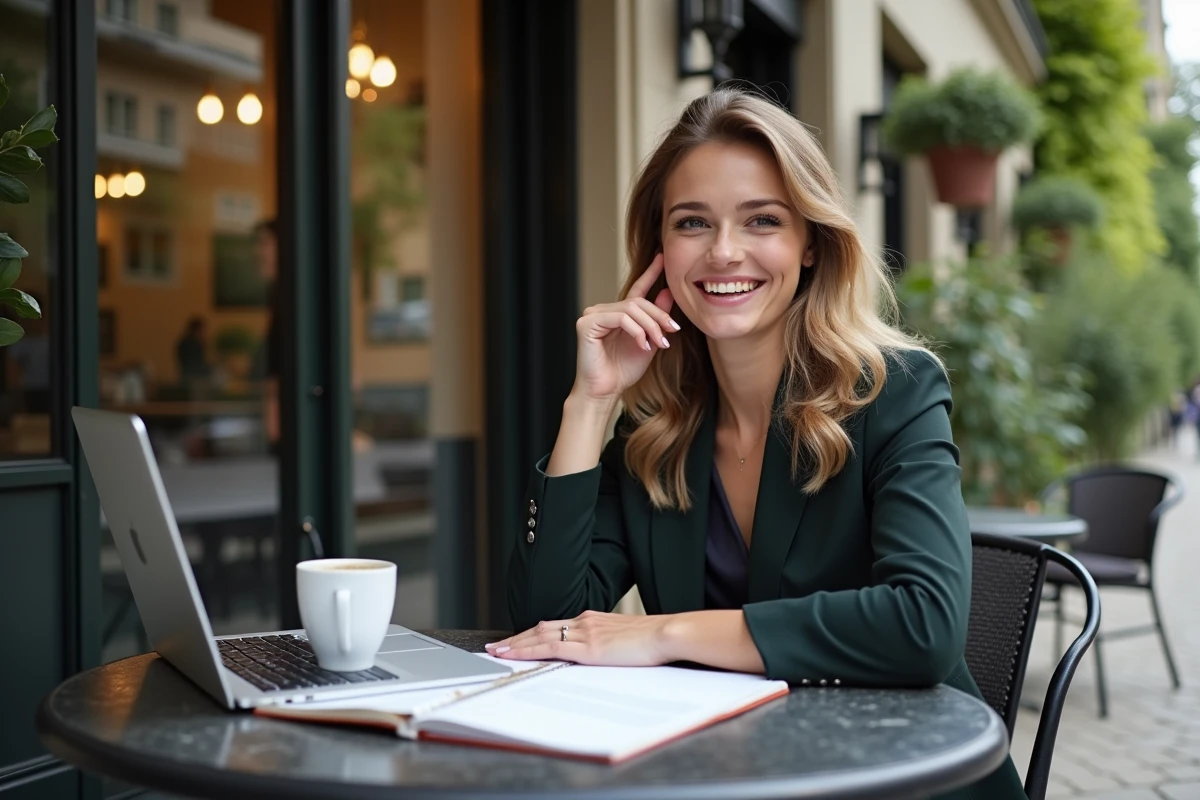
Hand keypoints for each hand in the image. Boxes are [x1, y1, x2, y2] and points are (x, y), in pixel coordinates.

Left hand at [484, 610, 673, 666]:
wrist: (667, 633)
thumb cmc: (653, 639)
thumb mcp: (624, 637)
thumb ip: (607, 642)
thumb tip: (600, 652)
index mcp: (593, 619)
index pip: (555, 625)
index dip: (532, 633)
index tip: (517, 638)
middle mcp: (585, 622)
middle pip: (542, 628)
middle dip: (517, 637)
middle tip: (497, 645)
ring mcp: (585, 633)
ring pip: (540, 637)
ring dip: (517, 644)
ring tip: (498, 651)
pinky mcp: (588, 647)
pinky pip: (551, 648)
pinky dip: (530, 651)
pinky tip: (517, 655)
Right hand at [573, 254, 678, 402]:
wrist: (605, 392)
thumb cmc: (623, 371)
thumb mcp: (649, 342)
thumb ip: (656, 319)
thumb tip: (667, 292)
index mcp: (617, 315)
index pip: (636, 290)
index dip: (650, 273)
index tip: (662, 258)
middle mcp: (603, 311)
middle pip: (638, 302)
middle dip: (659, 316)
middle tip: (673, 331)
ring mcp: (592, 315)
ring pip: (631, 309)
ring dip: (651, 326)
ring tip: (660, 343)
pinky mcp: (586, 323)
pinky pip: (620, 318)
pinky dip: (636, 330)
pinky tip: (643, 344)